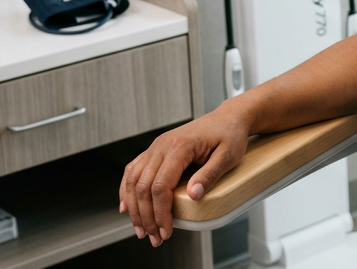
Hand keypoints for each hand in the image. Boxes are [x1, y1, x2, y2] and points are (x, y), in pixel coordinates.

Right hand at [118, 103, 250, 246]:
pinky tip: (127, 206)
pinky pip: (133, 170)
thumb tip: (193, 195)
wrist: (228, 118)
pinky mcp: (155, 150)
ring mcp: (156, 147)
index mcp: (180, 146)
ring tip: (141, 229)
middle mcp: (162, 145)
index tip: (166, 230)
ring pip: (133, 180)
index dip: (161, 212)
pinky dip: (126, 190)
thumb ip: (210, 175)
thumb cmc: (230, 135)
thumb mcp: (228, 156)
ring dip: (134, 208)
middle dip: (146, 216)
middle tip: (154, 237)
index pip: (161, 186)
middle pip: (143, 186)